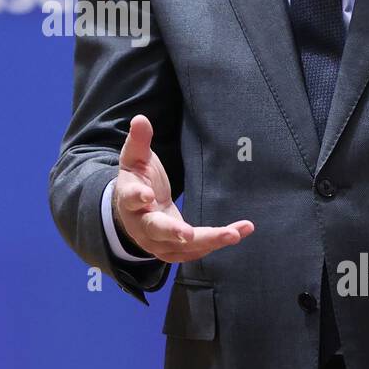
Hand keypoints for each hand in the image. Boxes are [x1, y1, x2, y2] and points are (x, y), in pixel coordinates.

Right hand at [112, 113, 254, 260]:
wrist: (133, 213)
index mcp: (129, 200)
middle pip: (157, 230)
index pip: (131, 199)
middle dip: (175, 232)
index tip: (146, 195)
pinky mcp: (175, 250)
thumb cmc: (137, 180)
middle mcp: (141, 226)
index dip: (137, 197)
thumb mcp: (134, 159)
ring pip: (182, 247)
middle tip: (189, 234)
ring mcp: (158, 242)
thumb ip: (138, 141)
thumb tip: (140, 119)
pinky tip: (239, 232)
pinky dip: (217, 242)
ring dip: (208, 241)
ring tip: (234, 233)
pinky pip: (196, 250)